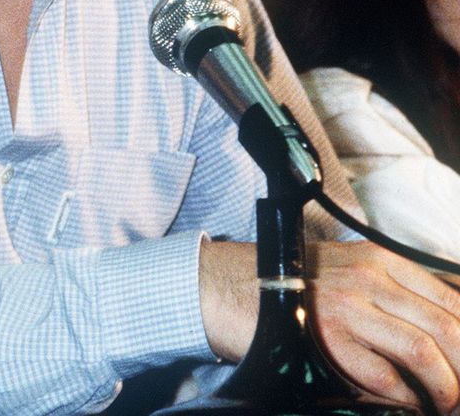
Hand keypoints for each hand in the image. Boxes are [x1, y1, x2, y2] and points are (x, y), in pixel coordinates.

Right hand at [200, 238, 459, 410]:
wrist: (224, 286)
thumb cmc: (286, 284)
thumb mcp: (346, 270)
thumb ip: (392, 290)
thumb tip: (443, 330)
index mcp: (379, 260)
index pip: (453, 299)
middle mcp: (369, 279)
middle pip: (449, 327)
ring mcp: (348, 308)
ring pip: (426, 351)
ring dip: (447, 388)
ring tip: (447, 405)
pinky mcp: (328, 339)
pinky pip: (385, 376)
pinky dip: (405, 396)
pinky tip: (408, 402)